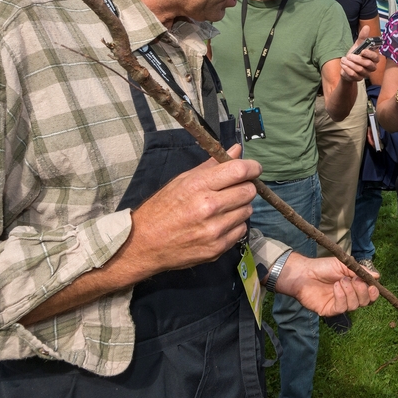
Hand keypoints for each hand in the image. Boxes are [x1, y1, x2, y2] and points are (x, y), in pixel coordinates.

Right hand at [124, 143, 259, 278]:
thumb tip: (236, 150)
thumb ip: (212, 165)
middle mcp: (209, 207)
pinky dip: (235, 225)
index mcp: (198, 186)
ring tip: (222, 209)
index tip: (254, 169)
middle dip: (245, 187)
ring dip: (240, 207)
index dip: (253, 168)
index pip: (240, 170)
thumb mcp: (182, 180)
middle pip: (249, 191)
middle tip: (234, 190)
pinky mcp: (217, 248)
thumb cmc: (162, 209)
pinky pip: (241, 230)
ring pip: (247, 211)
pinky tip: (219, 224)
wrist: (143, 244)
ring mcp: (214, 229)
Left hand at [274, 253, 376, 314]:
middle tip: (354, 280)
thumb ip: (360, 271)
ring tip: (340, 281)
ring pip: (355, 305)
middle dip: (362, 291)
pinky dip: (341, 296)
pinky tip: (335, 287)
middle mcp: (349, 297)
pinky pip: (342, 308)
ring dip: (350, 292)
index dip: (373, 292)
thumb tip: (377, 276)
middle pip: (365, 302)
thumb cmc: (323, 267)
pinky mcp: (330, 310)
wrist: (304, 273)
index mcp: (354, 286)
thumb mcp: (344, 265)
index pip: (370, 295)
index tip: (372, 285)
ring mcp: (340, 304)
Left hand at [340, 26, 380, 82]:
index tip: (362, 51)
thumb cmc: (354, 55)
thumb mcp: (357, 45)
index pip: (376, 58)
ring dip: (349, 63)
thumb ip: (363, 37)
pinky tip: (343, 65)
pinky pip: (353, 75)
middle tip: (349, 55)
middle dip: (356, 59)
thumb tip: (367, 26)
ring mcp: (365, 74)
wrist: (345, 67)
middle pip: (367, 64)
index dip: (369, 54)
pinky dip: (346, 69)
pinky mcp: (358, 79)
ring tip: (344, 59)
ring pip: (359, 69)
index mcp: (373, 59)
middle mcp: (371, 67)